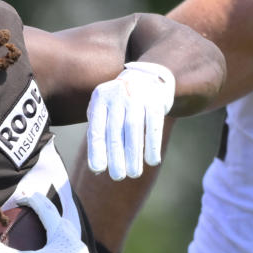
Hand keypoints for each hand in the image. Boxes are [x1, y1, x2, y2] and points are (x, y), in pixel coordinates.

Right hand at [0, 193, 97, 252]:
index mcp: (63, 237)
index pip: (47, 210)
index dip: (33, 200)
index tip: (22, 196)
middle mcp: (76, 244)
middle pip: (65, 218)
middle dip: (51, 210)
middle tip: (39, 205)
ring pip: (72, 235)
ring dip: (60, 228)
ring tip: (49, 227)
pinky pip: (75, 251)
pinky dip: (65, 245)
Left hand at [86, 60, 174, 179]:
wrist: (148, 76)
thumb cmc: (120, 102)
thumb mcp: (105, 110)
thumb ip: (99, 134)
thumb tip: (97, 169)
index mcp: (100, 99)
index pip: (96, 128)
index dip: (96, 150)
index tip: (98, 169)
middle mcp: (117, 95)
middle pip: (115, 131)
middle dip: (116, 156)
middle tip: (118, 176)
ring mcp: (137, 96)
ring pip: (133, 129)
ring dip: (134, 154)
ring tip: (133, 173)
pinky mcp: (156, 100)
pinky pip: (154, 125)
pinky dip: (152, 144)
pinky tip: (152, 161)